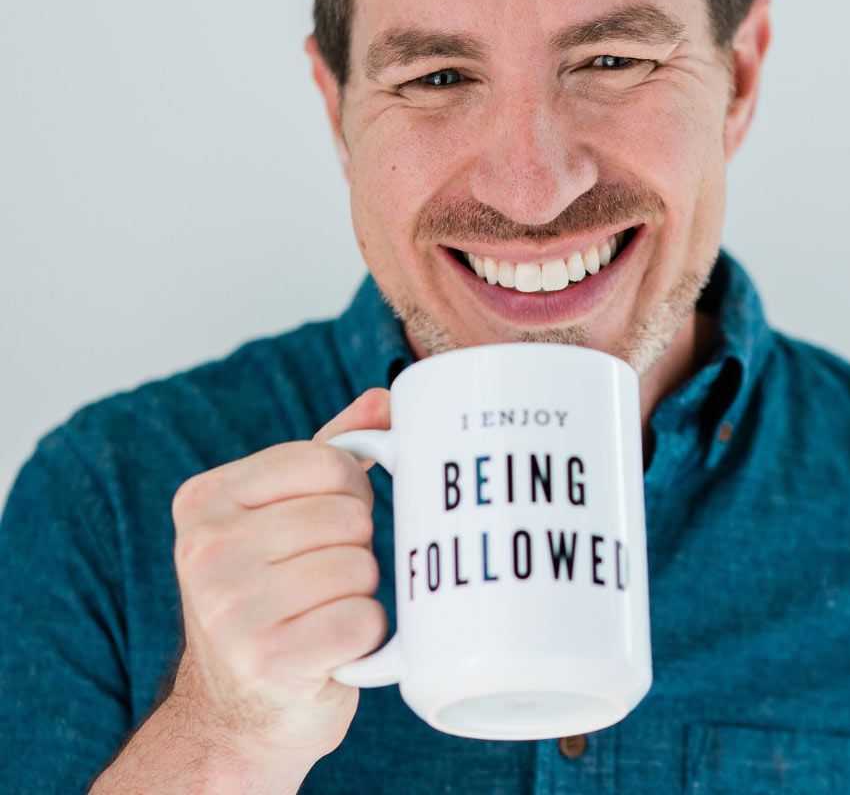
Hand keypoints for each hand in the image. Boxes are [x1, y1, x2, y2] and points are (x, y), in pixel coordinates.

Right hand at [168, 387, 391, 767]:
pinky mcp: (268, 661)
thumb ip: (329, 450)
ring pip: (360, 565)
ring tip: (320, 610)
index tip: (326, 522)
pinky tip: (330, 645)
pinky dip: (364, 634)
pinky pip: (364, 618)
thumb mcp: (280, 513)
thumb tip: (385, 399)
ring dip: (358, 591)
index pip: (329, 461)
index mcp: (204, 498)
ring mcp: (230, 608)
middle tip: (321, 576)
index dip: (351, 492)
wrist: (238, 711)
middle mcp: (205, 549)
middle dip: (354, 545)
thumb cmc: (271, 593)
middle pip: (350, 515)